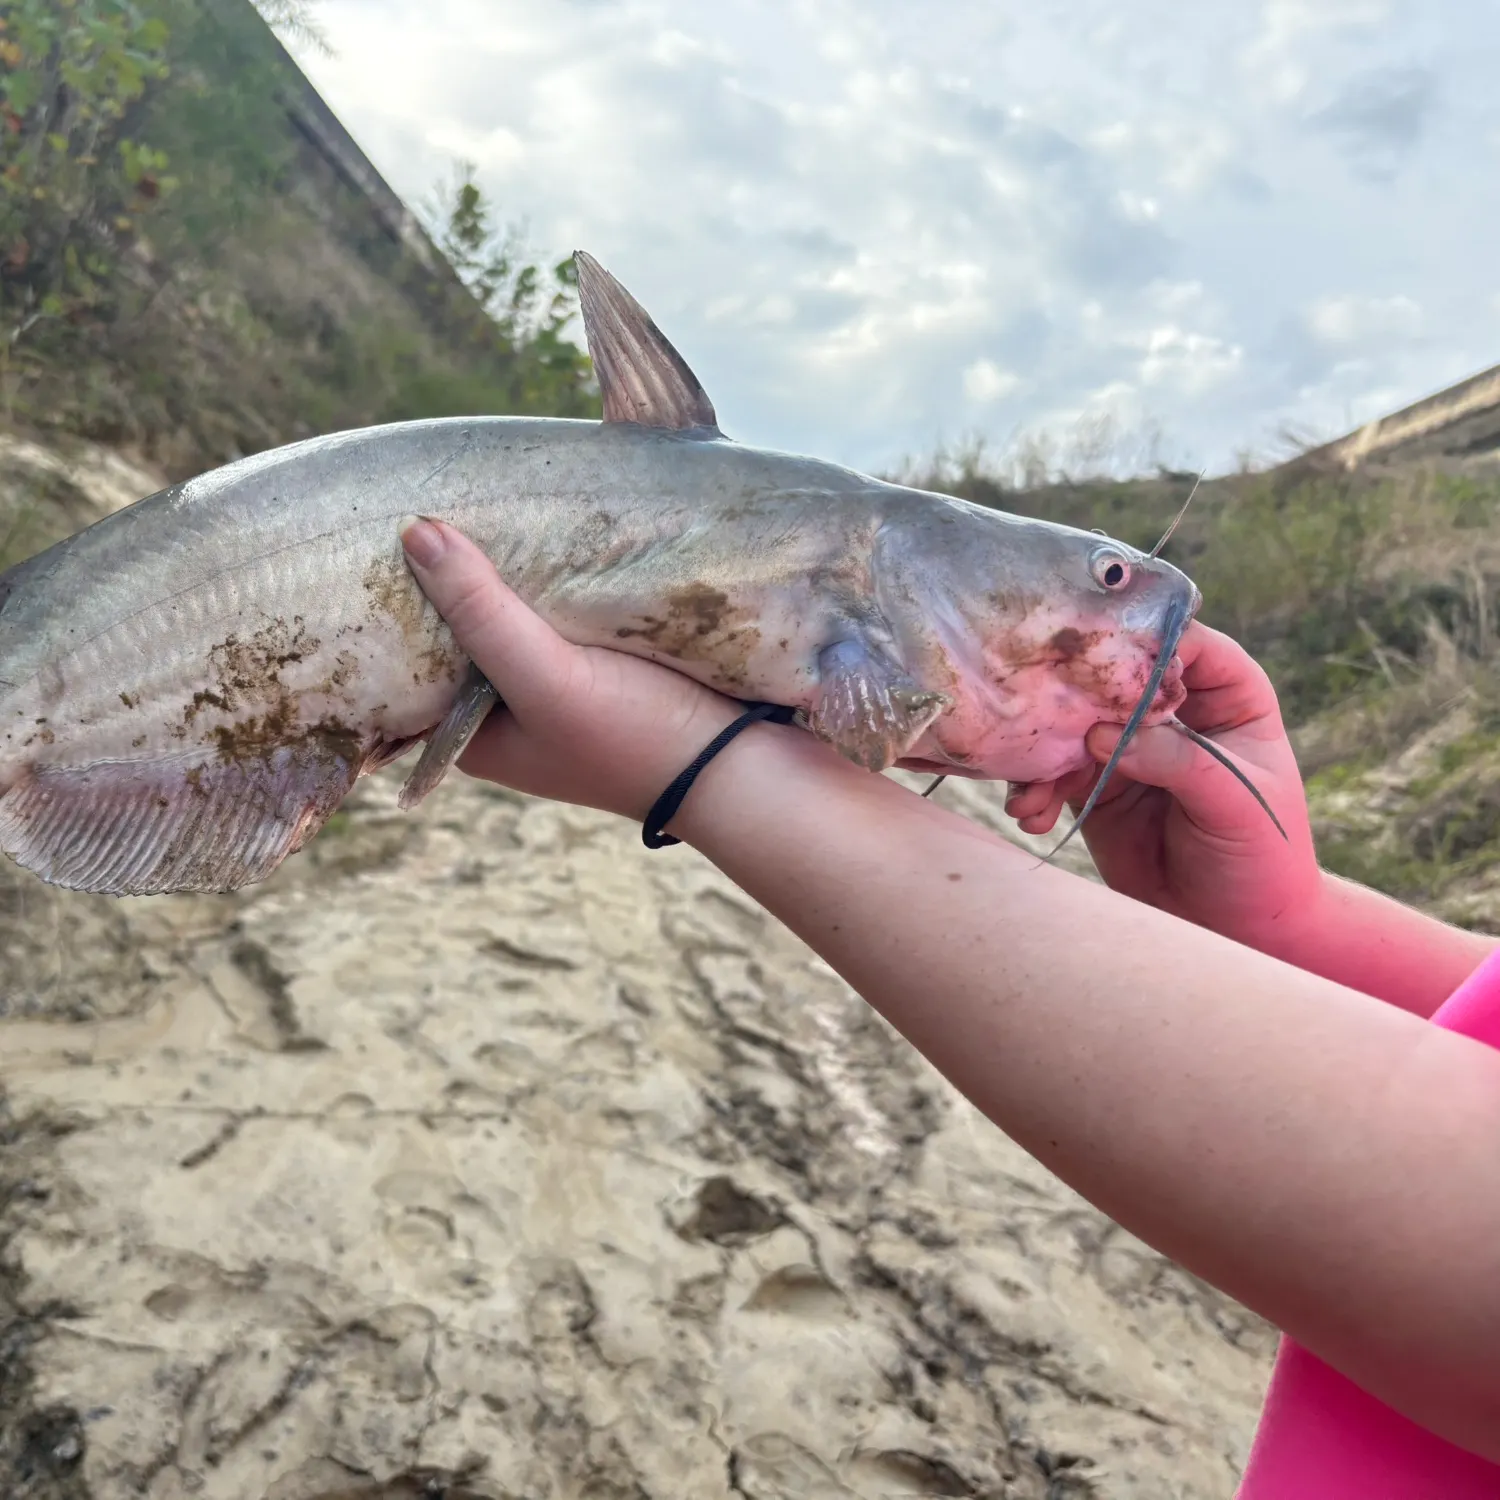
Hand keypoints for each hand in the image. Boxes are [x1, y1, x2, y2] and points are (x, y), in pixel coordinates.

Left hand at [400, 517, 751, 821]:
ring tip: (494, 499)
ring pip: (520, 614)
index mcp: (477, 737)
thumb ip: (483, 614)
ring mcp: (564, 688)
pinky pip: (569, 608)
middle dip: (459, 576)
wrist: (751, 768)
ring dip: (515, 568)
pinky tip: (555, 527)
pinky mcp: (610, 664)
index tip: (388, 534)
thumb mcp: (548, 679)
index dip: (402, 602)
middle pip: (467, 632)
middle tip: (442, 498)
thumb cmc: (640, 739)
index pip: (414, 661)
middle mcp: (513, 715)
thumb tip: (415, 533)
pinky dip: (561, 574)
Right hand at [1004, 623, 1325, 950]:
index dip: (1140, 640)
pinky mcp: (1097, 788)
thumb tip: (1101, 733)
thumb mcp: (1234, 802)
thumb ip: (1175, 760)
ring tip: (1028, 795)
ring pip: (1073, 725)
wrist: (1238, 928)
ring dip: (1043, 755)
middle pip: (1113, 676)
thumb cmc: (1263, 857)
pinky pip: (1055, 774)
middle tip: (1035, 715)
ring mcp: (1131, 748)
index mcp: (1228, 694)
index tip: (1095, 656)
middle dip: (1070, 695)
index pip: (1183, 642)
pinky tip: (1031, 816)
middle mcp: (1174, 710)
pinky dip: (1036, 790)